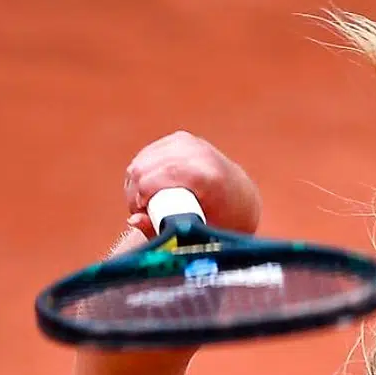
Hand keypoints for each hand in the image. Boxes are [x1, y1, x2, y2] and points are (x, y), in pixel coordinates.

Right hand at [121, 131, 260, 237]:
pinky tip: (148, 190)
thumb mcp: (202, 235)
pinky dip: (140, 175)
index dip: (144, 194)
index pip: (163, 176)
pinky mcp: (179, 139)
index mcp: (212, 177)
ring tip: (146, 206)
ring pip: (142, 163)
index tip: (141, 212)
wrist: (242, 200)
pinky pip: (145, 157)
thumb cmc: (224, 224)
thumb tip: (133, 220)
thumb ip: (168, 230)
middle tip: (141, 213)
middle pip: (147, 169)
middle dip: (135, 193)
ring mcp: (190, 143)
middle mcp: (201, 153)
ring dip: (134, 185)